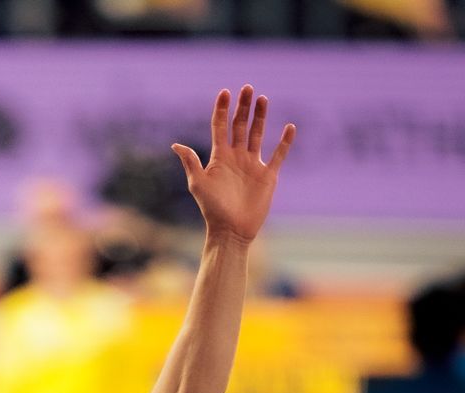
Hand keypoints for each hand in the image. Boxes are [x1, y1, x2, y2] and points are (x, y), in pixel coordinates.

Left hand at [172, 87, 294, 246]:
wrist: (232, 231)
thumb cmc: (212, 210)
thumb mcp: (198, 184)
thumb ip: (190, 163)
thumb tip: (176, 144)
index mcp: (219, 157)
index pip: (220, 127)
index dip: (222, 109)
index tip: (225, 92)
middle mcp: (236, 157)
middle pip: (240, 125)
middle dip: (243, 107)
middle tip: (247, 88)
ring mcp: (253, 165)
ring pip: (257, 134)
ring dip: (260, 117)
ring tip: (262, 98)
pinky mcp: (267, 176)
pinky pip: (278, 155)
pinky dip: (285, 142)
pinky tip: (289, 127)